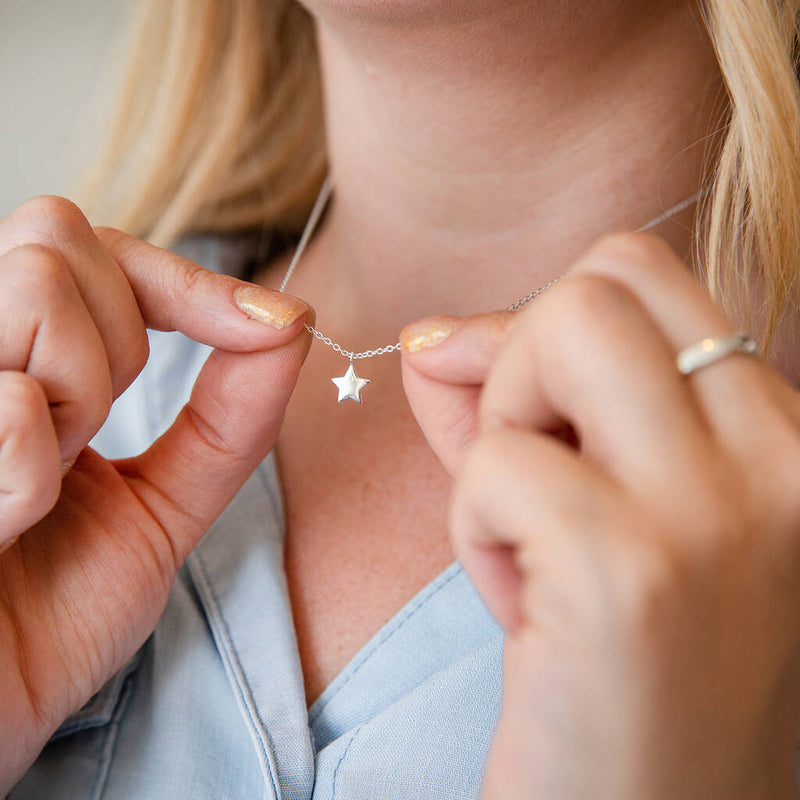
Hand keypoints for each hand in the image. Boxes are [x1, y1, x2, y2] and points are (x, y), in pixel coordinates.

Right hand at [0, 197, 311, 792]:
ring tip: (34, 492)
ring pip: (36, 290)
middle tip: (81, 446)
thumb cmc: (48, 616)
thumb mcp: (161, 509)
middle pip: (58, 243)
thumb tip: (290, 325)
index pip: (89, 247)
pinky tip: (0, 526)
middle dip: (115, 347)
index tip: (274, 324)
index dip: (189, 280)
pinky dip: (29, 475)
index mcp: (15, 363)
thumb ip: (228, 418)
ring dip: (75, 404)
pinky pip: (9, 403)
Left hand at [402, 233, 799, 798]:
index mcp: (788, 435)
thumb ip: (514, 402)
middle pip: (598, 284)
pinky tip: (523, 608)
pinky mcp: (630, 572)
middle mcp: (784, 456)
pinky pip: (496, 463)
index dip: (548, 329)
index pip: (640, 274)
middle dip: (523, 363)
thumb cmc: (615, 663)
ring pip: (556, 330)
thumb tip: (431, 334)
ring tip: (529, 537)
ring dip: (503, 433)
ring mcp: (717, 510)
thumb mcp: (587, 510)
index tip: (527, 417)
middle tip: (532, 472)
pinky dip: (476, 526)